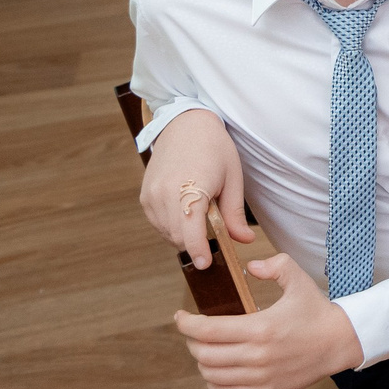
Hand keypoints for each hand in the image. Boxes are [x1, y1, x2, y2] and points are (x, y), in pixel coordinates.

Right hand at [140, 109, 252, 268]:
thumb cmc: (214, 149)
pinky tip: (186, 212)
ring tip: (201, 216)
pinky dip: (172, 225)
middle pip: (177, 236)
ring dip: (183, 234)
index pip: (190, 232)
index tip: (206, 263)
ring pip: (166, 232)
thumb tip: (245, 240)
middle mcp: (164, 194)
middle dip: (195, 244)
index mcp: (190, 188)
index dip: (198, 251)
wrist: (185, 125)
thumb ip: (234, 214)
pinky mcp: (144, 196)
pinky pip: (157, 222)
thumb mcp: (233, 179)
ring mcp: (151, 195)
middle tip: (213, 239)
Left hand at [174, 254, 364, 388]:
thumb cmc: (317, 312)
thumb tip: (250, 268)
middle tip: (195, 333)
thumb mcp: (299, 280)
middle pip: (204, 354)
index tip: (181, 317)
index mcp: (261, 327)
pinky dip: (214, 384)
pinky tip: (218, 372)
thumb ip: (274, 266)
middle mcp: (257, 355)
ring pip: (211, 375)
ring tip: (207, 351)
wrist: (341, 342)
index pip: (207, 330)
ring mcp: (260, 376)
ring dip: (203, 362)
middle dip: (192, 342)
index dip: (186, 324)